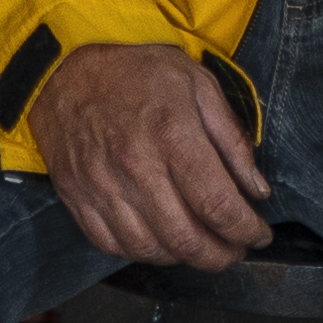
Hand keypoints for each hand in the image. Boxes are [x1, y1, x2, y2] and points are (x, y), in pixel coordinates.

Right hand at [28, 43, 275, 268]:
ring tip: (199, 245)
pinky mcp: (76, 195)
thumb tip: (256, 189)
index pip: (219, 206)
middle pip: (186, 239)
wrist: (63, 64)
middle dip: (220, 255)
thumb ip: (232, 138)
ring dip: (182, 258)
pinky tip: (158, 239)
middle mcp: (135, 166)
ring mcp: (101, 185)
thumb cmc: (135, 69)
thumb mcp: (197, 84)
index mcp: (171, 134)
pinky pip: (111, 244)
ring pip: (150, 249)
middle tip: (233, 249)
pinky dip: (140, 252)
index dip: (247, 230)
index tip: (258, 234)